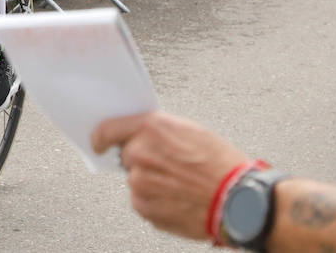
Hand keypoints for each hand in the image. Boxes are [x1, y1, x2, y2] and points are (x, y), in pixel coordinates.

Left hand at [90, 111, 248, 240]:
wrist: (237, 199)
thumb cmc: (220, 163)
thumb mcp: (190, 131)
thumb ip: (158, 131)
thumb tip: (141, 134)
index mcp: (150, 129)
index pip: (108, 129)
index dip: (100, 137)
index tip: (98, 143)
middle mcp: (139, 153)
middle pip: (127, 156)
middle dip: (143, 161)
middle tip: (170, 167)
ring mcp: (139, 182)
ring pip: (136, 180)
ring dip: (151, 182)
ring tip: (180, 185)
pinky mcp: (144, 207)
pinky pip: (142, 201)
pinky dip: (156, 201)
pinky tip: (178, 199)